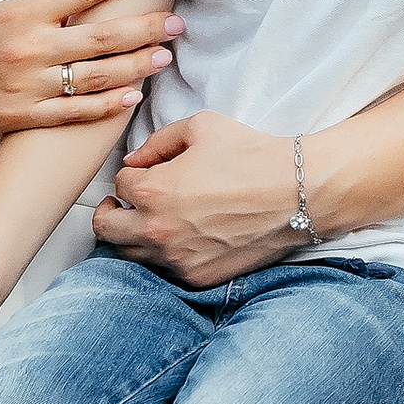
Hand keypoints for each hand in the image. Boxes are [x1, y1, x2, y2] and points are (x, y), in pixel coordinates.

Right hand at [0, 0, 182, 138]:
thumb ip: (35, 11)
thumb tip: (81, 4)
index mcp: (20, 12)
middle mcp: (28, 48)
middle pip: (104, 36)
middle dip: (146, 27)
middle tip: (177, 22)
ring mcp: (26, 87)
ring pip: (97, 76)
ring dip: (137, 65)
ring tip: (164, 56)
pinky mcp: (20, 118)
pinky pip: (74, 111)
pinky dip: (106, 104)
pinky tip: (132, 95)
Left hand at [93, 113, 297, 284]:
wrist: (298, 194)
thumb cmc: (252, 155)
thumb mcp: (201, 127)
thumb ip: (158, 141)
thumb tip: (135, 160)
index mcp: (152, 190)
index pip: (119, 184)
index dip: (133, 174)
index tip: (147, 172)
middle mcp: (156, 230)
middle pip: (105, 228)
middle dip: (110, 212)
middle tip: (121, 204)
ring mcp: (176, 259)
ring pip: (129, 254)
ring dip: (132, 236)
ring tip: (151, 221)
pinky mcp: (196, 277)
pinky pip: (162, 270)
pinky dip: (162, 255)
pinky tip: (179, 238)